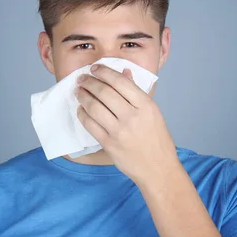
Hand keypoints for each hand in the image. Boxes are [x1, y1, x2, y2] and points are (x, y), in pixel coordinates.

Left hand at [75, 64, 180, 184]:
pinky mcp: (108, 144)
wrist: (158, 168)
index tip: (95, 68)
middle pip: (104, 92)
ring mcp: (119, 131)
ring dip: (83, 96)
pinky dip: (82, 114)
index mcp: (146, 105)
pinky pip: (90, 124)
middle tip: (82, 78)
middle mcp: (132, 116)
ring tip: (79, 91)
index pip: (120, 82)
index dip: (104, 72)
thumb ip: (136, 92)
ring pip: (94, 107)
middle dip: (89, 82)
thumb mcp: (152, 112)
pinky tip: (81, 109)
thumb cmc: (156, 139)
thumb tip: (123, 72)